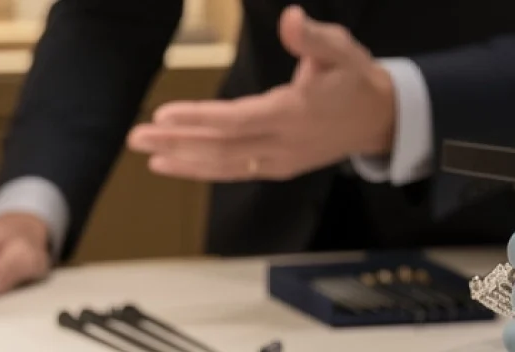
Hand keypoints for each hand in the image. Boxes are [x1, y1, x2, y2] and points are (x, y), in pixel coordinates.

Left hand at [126, 5, 393, 181]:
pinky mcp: (274, 168)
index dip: (199, 118)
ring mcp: (277, 161)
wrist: (378, 120)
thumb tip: (291, 17)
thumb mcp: (341, 49)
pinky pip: (230, 172)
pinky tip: (169, 163)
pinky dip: (198, 169)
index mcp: (294, 112)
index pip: (237, 120)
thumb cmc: (354, 78)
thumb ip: (312, 37)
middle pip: (220, 147)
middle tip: (136, 136)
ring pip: (222, 165)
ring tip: (145, 151)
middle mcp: (282, 143)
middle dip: (176, 142)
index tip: (165, 113)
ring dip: (180, 160)